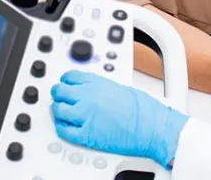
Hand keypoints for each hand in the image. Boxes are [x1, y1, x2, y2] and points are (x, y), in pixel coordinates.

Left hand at [50, 70, 188, 168]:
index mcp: (97, 82)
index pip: (70, 76)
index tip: (65, 84)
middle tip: (60, 98)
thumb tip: (96, 92)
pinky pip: (65, 130)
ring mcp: (85, 115)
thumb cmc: (144, 110)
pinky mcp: (87, 134)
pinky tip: (65, 127)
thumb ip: (103, 88)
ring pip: (58, 110)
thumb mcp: (121, 87)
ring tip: (62, 113)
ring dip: (58, 111)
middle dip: (58, 94)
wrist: (152, 127)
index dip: (65, 81)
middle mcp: (88, 96)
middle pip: (60, 91)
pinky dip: (62, 128)